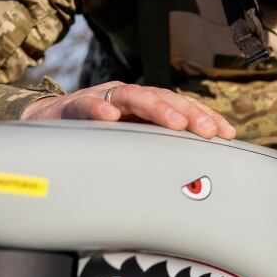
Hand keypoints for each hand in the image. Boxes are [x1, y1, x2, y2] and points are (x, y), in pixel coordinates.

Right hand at [20, 81, 235, 139]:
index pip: (182, 107)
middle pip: (165, 98)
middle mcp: (130, 98)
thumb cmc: (97, 136)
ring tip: (174, 122)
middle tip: (206, 131)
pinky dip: (99, 109)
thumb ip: (157, 152)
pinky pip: (87, 104)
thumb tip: (194, 179)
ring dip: (156, 108)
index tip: (227, 134)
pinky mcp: (75, 105)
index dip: (205, 118)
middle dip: (189, 114)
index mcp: (147, 107)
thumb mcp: (131, 143)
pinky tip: (110, 117)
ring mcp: (104, 97)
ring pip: (134, 96)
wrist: (48, 123)